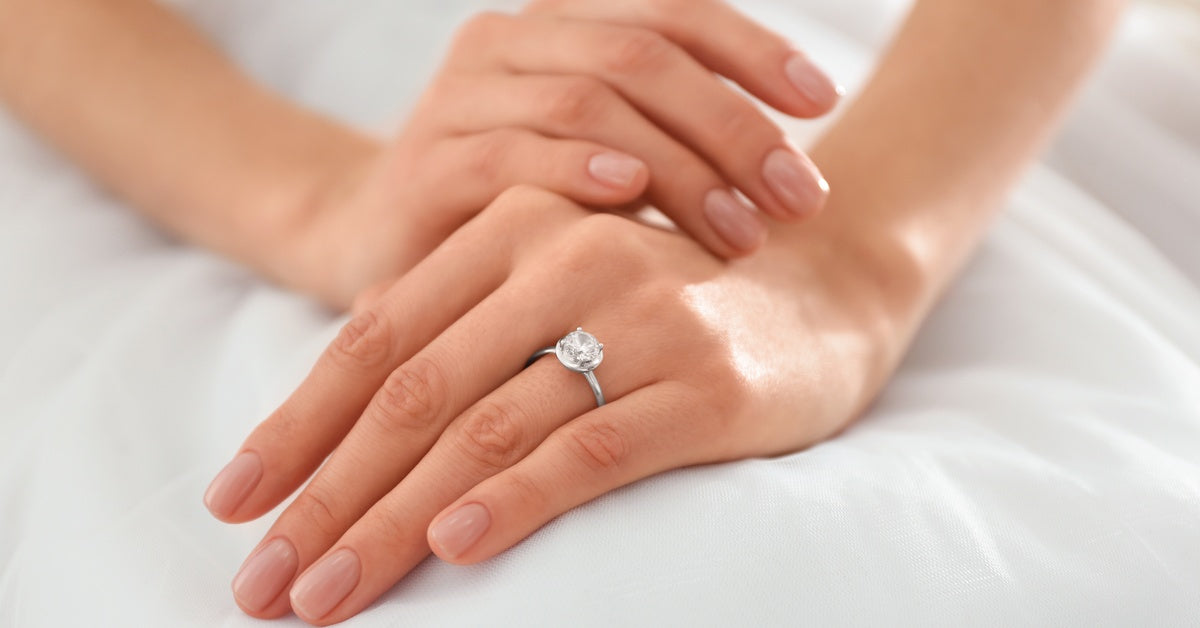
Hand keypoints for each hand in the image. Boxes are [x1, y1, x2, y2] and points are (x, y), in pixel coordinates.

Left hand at [204, 186, 913, 623]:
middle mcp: (566, 258)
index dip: (297, 426)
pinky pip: (591, 447)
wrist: (821, 291)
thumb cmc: (662, 305)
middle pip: (415, 392)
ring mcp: (638, 316)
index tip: (234, 502)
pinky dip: (514, 498)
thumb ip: (463, 341)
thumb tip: (341, 443)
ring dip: (394, 519)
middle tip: (263, 580)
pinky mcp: (703, 382)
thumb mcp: (554, 296)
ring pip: (487, 428)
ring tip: (327, 590)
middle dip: (328, 494)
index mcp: (512, 230)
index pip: (377, 338)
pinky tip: (452, 546)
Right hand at [289, 0, 838, 306]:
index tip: (824, 104)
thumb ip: (666, 137)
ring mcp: (461, 99)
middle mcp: (510, 44)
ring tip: (743, 232)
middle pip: (642, 55)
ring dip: (680, 165)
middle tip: (799, 198)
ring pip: (589, 102)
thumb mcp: (596, 161)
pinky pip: (511, 153)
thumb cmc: (515, 207)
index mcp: (561, 28)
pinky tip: (635, 195)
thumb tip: (786, 163)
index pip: (673, 13)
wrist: (381, 244)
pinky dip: (579, 168)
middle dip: (734, 125)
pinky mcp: (426, 165)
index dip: (755, 50)